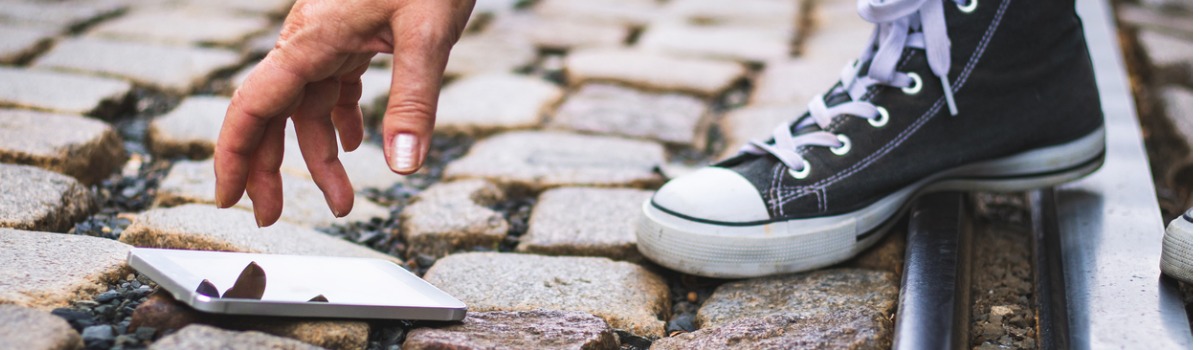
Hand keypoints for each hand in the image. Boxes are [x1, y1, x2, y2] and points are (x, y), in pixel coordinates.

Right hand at [214, 0, 474, 226]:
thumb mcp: (426, 35)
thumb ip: (414, 101)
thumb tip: (405, 166)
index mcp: (310, 40)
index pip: (254, 106)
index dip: (234, 154)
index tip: (227, 196)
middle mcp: (309, 41)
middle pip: (273, 114)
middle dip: (270, 168)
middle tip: (272, 216)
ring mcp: (329, 38)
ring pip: (308, 107)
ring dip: (320, 155)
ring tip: (343, 200)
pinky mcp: (353, 35)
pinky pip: (333, 86)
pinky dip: (341, 120)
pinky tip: (357, 146)